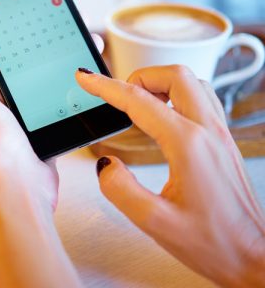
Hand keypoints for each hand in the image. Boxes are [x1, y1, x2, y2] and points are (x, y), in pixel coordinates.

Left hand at [0, 32, 104, 211]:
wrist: (18, 182)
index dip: (8, 36)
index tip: (26, 16)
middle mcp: (2, 102)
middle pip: (24, 65)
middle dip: (43, 46)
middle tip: (63, 28)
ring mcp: (24, 115)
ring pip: (45, 82)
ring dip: (61, 66)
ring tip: (82, 45)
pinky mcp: (45, 127)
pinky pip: (60, 103)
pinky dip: (72, 91)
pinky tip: (86, 78)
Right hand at [76, 65, 264, 286]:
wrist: (252, 256)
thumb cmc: (214, 243)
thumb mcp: (154, 223)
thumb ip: (120, 189)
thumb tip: (105, 164)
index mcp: (188, 145)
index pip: (138, 102)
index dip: (105, 87)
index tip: (86, 80)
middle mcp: (208, 132)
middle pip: (173, 76)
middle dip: (138, 77)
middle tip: (117, 96)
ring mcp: (219, 135)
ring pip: (192, 83)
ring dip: (160, 83)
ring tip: (137, 102)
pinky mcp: (223, 143)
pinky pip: (202, 100)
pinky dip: (177, 95)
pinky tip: (164, 114)